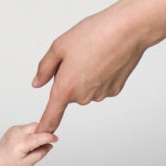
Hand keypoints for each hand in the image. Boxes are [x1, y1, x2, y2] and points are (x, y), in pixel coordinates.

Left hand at [0, 123, 57, 165]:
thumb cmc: (12, 162)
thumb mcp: (28, 163)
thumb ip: (40, 154)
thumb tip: (50, 145)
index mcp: (20, 144)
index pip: (37, 138)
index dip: (48, 137)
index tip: (55, 138)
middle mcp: (17, 134)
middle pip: (36, 127)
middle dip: (43, 132)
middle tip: (45, 142)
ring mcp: (15, 129)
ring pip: (33, 126)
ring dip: (37, 133)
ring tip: (32, 145)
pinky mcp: (15, 127)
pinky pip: (28, 127)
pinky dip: (31, 133)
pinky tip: (26, 142)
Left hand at [33, 1, 147, 132]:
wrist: (128, 30)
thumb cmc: (94, 34)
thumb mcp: (59, 46)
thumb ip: (45, 68)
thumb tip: (37, 83)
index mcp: (65, 88)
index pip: (51, 116)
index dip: (44, 126)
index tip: (40, 136)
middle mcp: (83, 97)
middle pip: (69, 94)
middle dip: (69, 79)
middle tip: (78, 56)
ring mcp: (100, 95)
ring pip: (85, 90)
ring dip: (85, 77)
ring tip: (94, 54)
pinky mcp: (114, 90)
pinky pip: (100, 86)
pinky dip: (100, 76)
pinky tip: (106, 59)